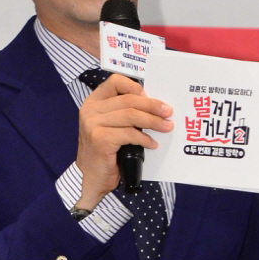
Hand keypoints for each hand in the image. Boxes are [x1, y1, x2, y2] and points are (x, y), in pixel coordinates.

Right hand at [76, 74, 172, 208]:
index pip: (115, 82)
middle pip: (128, 99)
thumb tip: (153, 104)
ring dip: (153, 121)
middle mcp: (90, 110)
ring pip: (131, 115)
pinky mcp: (100, 139)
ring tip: (166, 127)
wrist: (90, 177)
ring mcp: (93, 124)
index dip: (135, 87)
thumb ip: (123, 112)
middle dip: (152, 105)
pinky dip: (145, 139)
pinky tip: (152, 144)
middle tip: (168, 112)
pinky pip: (130, 134)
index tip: (151, 97)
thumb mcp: (110, 126)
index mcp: (93, 102)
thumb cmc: (104, 152)